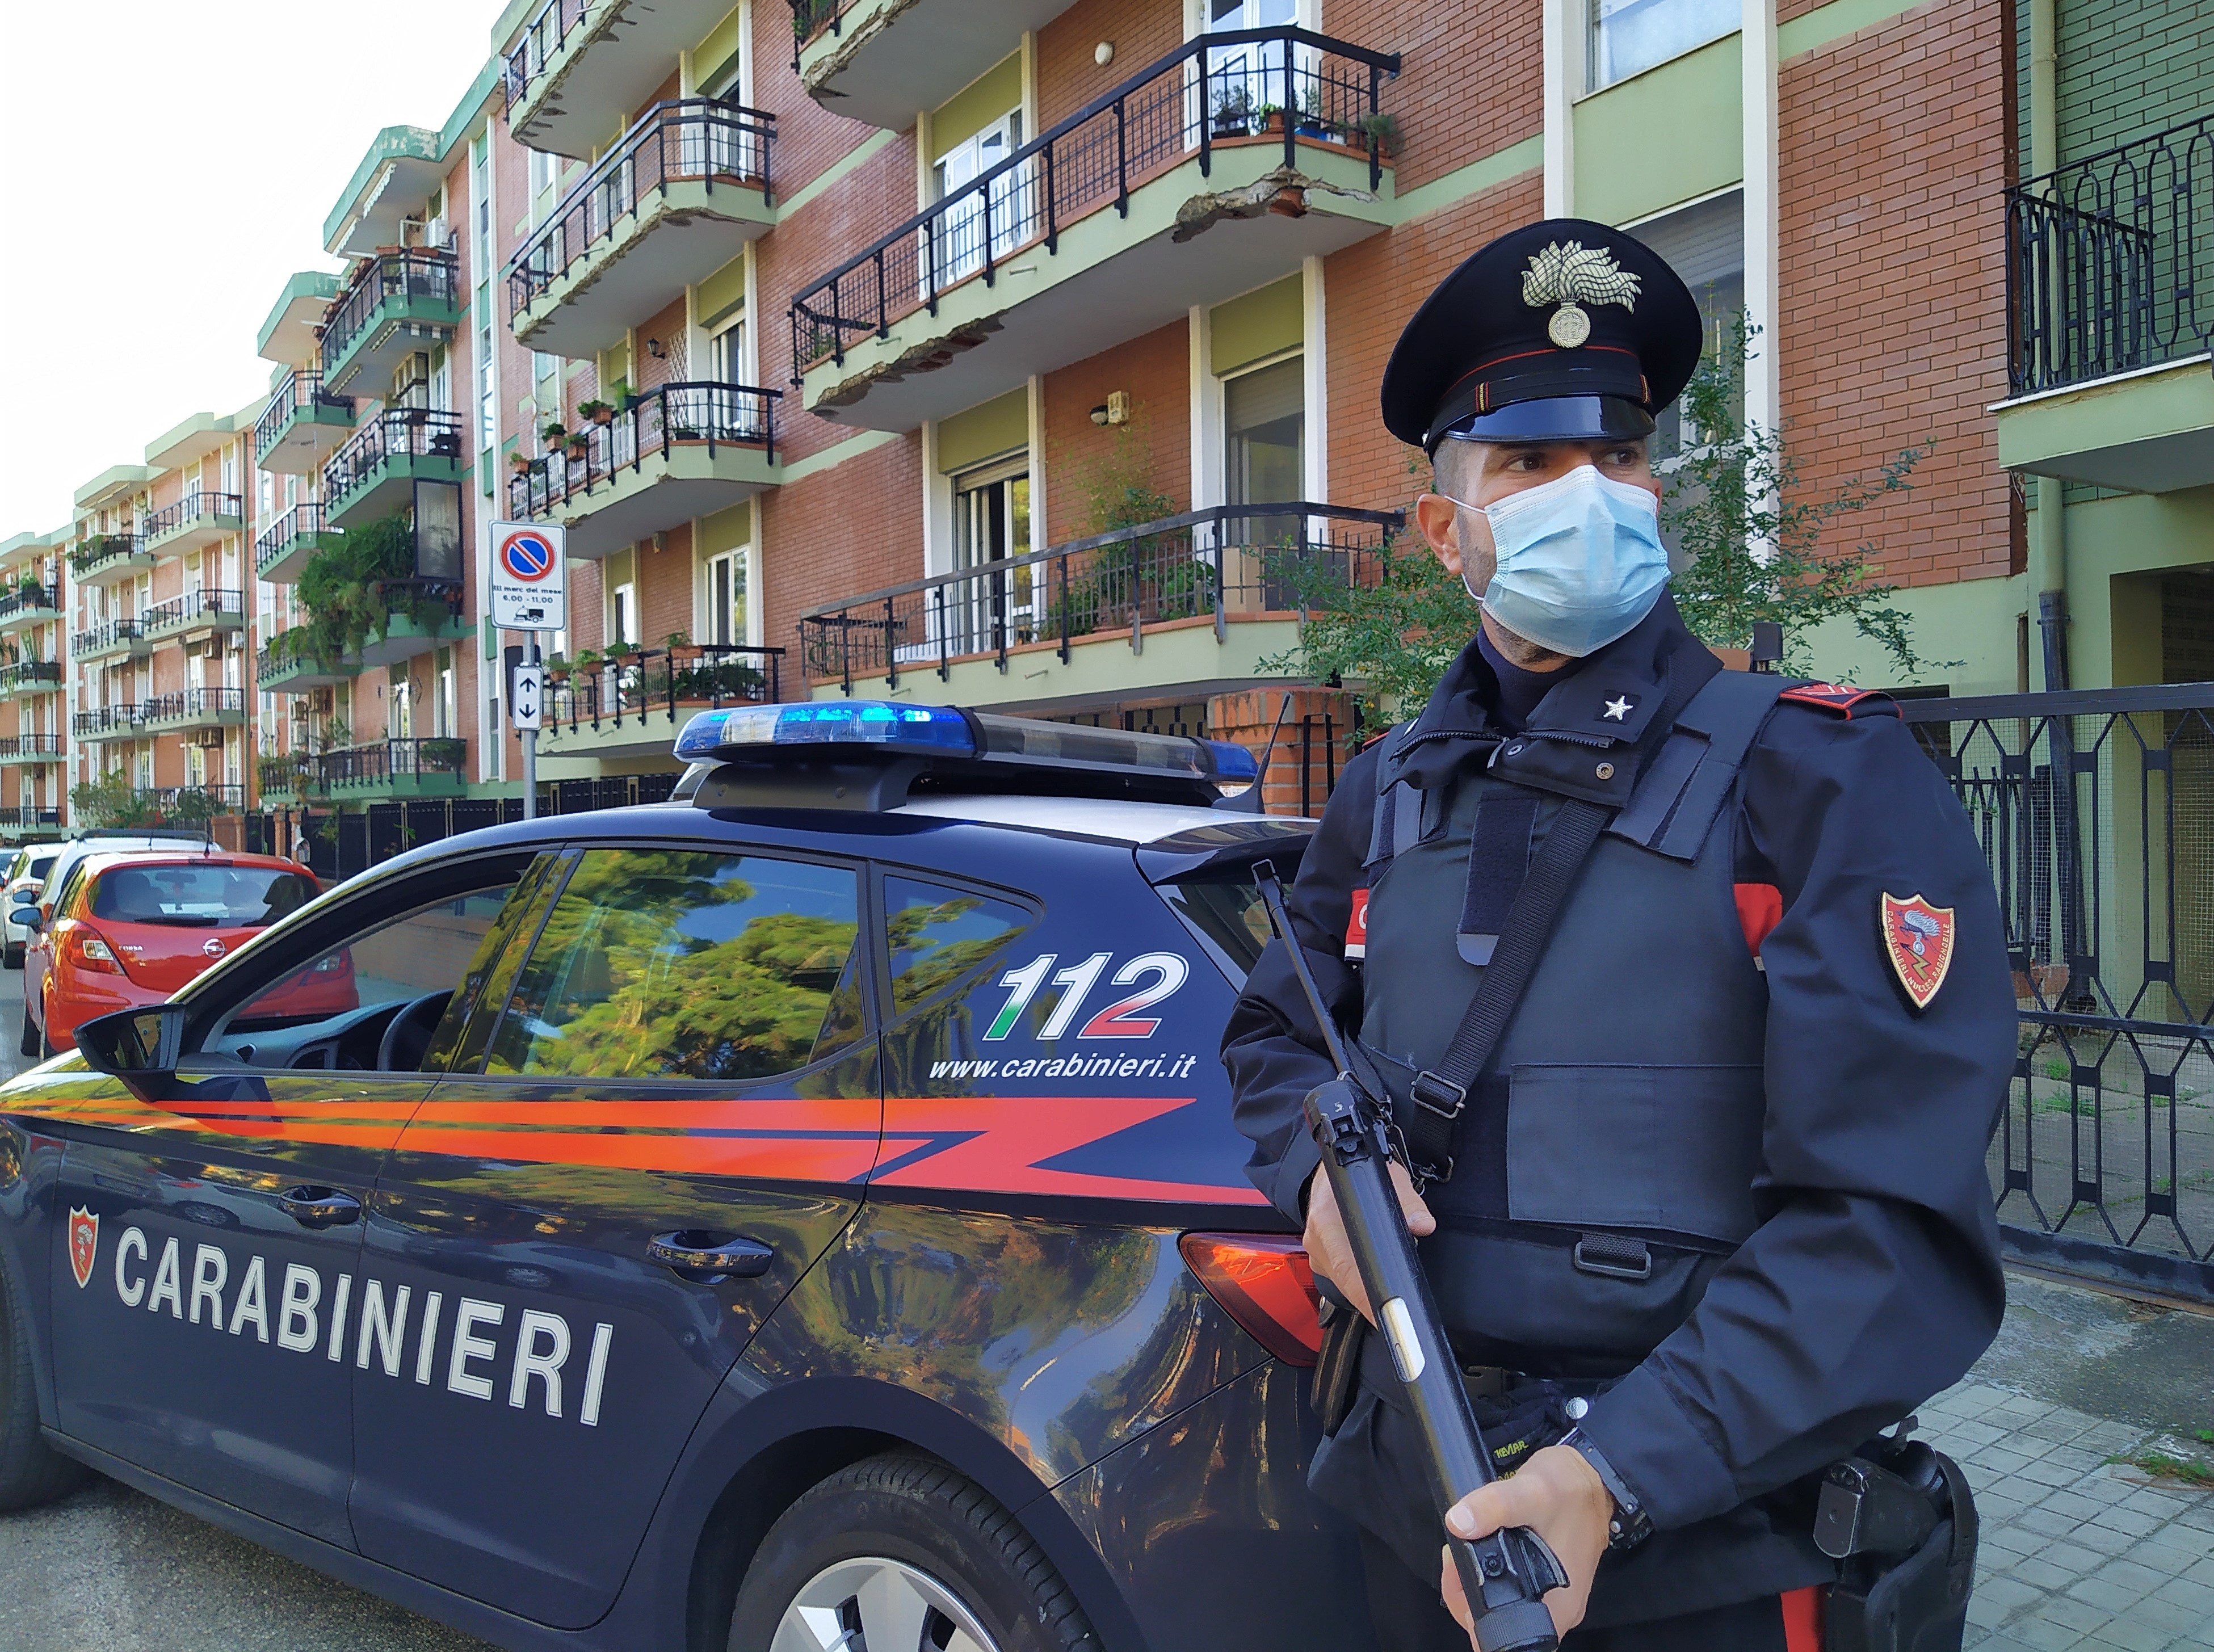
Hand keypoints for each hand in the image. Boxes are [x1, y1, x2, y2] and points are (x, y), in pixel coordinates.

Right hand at [1301, 1160, 1432, 1324]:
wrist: (1328, 1173)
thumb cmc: (1355, 1173)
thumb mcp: (1387, 1177)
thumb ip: (1408, 1201)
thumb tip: (1421, 1224)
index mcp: (1326, 1218)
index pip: (1345, 1266)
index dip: (1365, 1292)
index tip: (1383, 1310)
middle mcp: (1316, 1240)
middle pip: (1344, 1280)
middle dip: (1370, 1298)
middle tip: (1397, 1317)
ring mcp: (1316, 1253)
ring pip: (1342, 1283)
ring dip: (1364, 1289)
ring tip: (1390, 1296)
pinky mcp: (1322, 1262)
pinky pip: (1340, 1279)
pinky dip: (1358, 1282)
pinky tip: (1373, 1280)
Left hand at [1438, 1444, 1611, 1643]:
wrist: (1594, 1478)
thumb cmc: (1570, 1489)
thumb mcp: (1531, 1491)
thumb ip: (1495, 1506)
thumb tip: (1459, 1523)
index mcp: (1557, 1606)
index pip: (1505, 1637)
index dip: (1471, 1614)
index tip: (1457, 1577)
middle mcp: (1557, 1610)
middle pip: (1495, 1625)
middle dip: (1465, 1592)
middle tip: (1456, 1553)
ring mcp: (1552, 1598)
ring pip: (1498, 1607)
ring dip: (1473, 1581)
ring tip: (1466, 1542)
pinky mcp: (1545, 1582)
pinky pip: (1507, 1591)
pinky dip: (1487, 1573)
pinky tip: (1480, 1546)